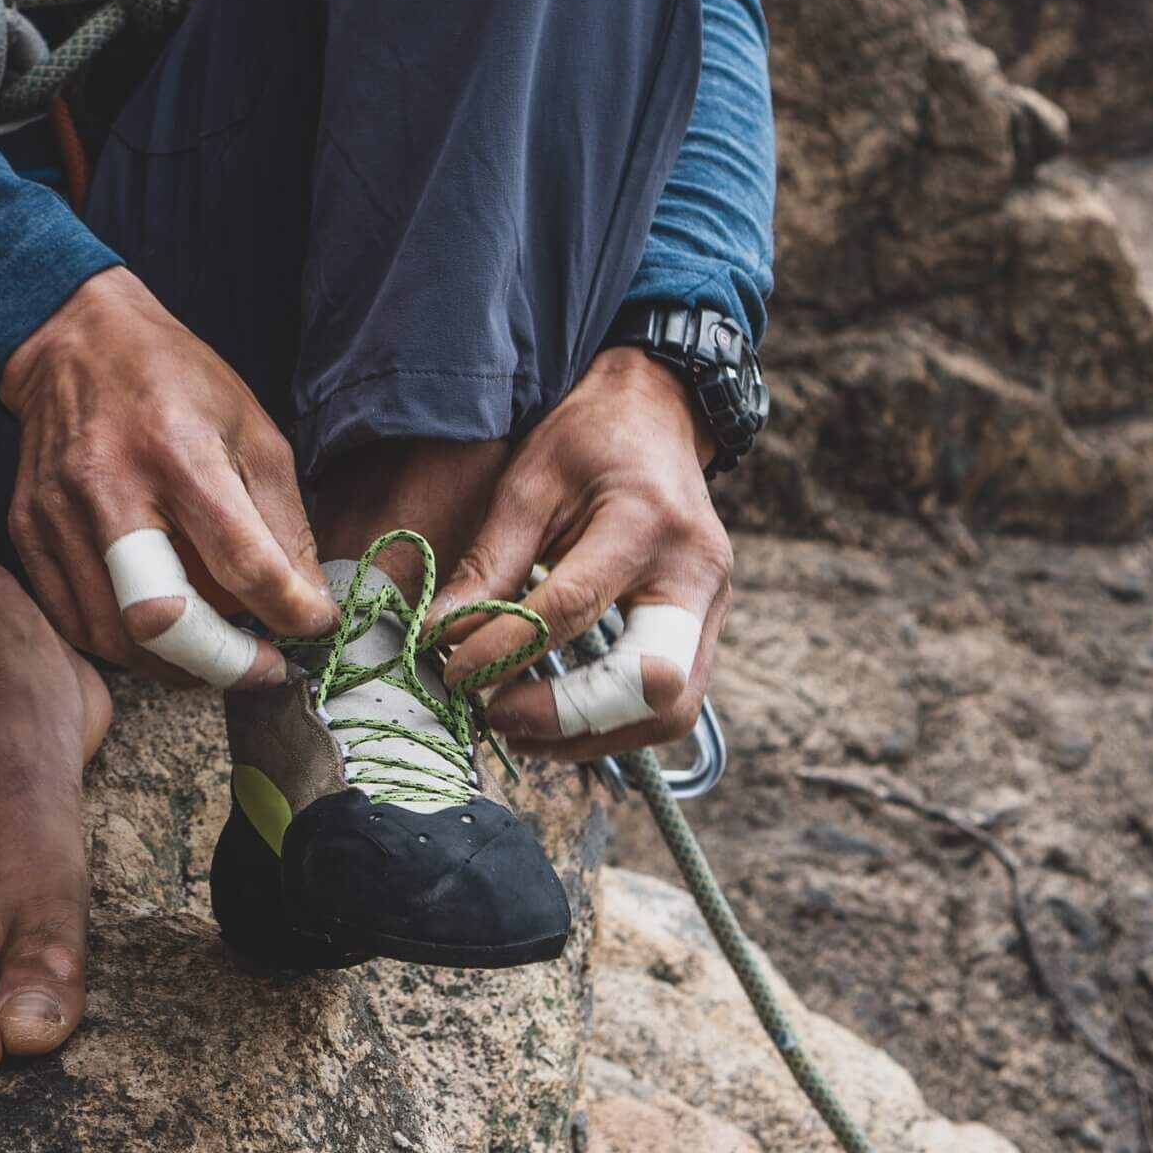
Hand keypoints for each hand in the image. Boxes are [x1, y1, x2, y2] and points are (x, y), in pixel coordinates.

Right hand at [0, 268, 336, 682]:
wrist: (74, 341)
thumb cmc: (174, 380)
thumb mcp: (251, 429)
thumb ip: (282, 519)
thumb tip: (306, 600)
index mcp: (178, 452)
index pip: (239, 559)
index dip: (288, 610)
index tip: (313, 624)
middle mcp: (110, 487)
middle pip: (158, 616)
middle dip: (221, 660)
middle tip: (261, 667)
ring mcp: (58, 515)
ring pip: (113, 635)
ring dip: (175, 664)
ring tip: (214, 652)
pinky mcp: (27, 532)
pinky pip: (74, 621)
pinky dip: (123, 647)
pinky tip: (158, 636)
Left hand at [431, 347, 732, 761]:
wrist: (658, 415)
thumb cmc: (588, 440)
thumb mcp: (528, 484)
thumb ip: (490, 564)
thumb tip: (439, 638)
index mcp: (646, 522)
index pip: (573, 609)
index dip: (507, 650)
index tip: (454, 671)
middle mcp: (696, 572)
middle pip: (651, 683)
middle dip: (569, 716)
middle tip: (495, 715)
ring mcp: (713, 605)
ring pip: (671, 711)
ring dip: (592, 737)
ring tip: (517, 728)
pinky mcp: (707, 627)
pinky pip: (673, 703)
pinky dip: (613, 724)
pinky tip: (555, 721)